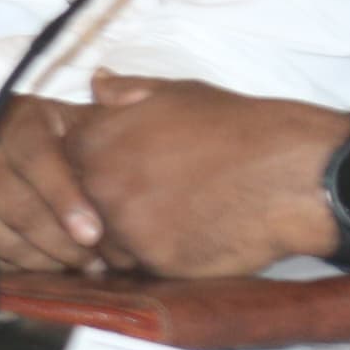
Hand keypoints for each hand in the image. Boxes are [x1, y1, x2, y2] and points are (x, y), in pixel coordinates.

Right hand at [0, 94, 110, 273]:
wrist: (51, 169)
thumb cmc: (85, 152)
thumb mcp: (108, 123)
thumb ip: (122, 100)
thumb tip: (102, 82)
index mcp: (18, 115)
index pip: (33, 153)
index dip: (62, 196)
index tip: (92, 234)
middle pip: (9, 198)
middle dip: (54, 239)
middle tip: (89, 262)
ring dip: (31, 257)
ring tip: (68, 266)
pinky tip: (28, 267)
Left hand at [60, 75, 349, 277]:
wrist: (290, 172)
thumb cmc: (237, 128)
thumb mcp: (177, 93)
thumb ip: (127, 92)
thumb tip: (97, 83)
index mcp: (96, 138)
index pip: (60, 165)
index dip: (87, 171)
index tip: (116, 174)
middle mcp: (100, 183)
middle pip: (77, 207)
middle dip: (103, 206)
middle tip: (148, 200)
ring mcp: (125, 225)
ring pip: (103, 241)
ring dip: (125, 236)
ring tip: (169, 219)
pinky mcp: (154, 261)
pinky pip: (139, 266)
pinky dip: (155, 257)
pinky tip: (185, 238)